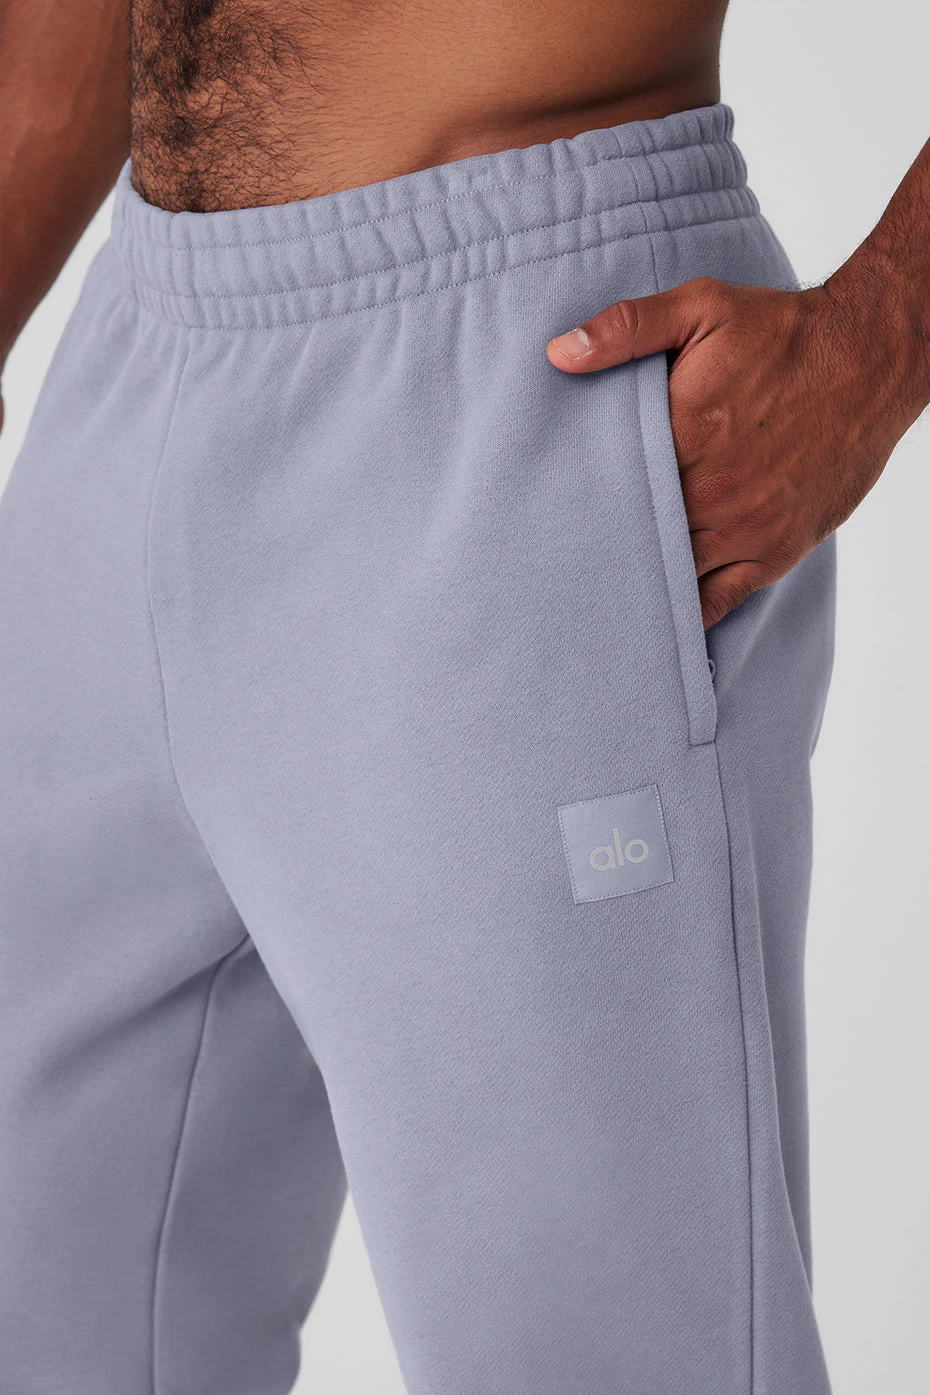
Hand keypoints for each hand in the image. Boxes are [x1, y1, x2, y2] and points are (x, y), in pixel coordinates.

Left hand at [546, 273, 922, 627]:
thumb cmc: (782, 332)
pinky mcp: (775, 551)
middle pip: (636, 537)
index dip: (578, 502)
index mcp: (686, 435)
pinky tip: (654, 623)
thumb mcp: (701, 308)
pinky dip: (685, 617)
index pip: (610, 486)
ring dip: (637, 583)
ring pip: (671, 575)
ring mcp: (745, 529)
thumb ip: (627, 328)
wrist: (870, 358)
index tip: (548, 512)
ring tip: (593, 597)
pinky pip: (719, 602)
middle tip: (556, 565)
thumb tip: (559, 353)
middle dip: (601, 548)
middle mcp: (713, 492)